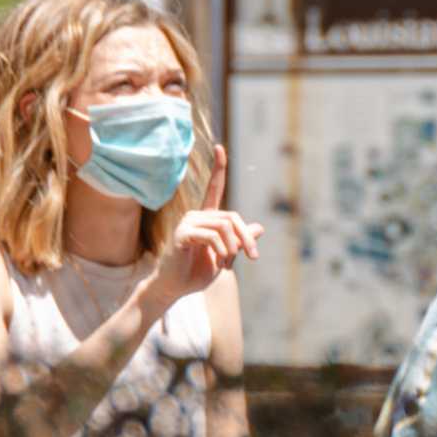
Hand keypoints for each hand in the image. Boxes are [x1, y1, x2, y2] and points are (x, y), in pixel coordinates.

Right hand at [146, 145, 261, 306]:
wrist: (176, 288)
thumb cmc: (197, 273)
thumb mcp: (226, 256)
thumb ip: (240, 241)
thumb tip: (260, 226)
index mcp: (206, 217)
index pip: (214, 187)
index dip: (218, 168)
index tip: (219, 147)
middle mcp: (196, 215)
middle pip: (232, 216)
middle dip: (247, 237)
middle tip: (253, 255)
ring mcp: (188, 222)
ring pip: (224, 225)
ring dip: (234, 246)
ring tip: (229, 261)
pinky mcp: (183, 234)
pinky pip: (212, 235)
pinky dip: (222, 249)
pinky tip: (220, 261)